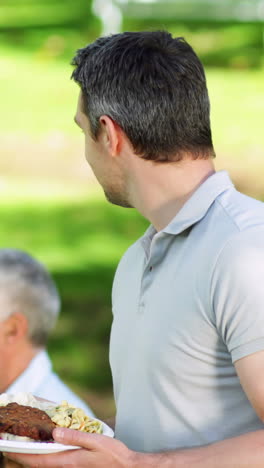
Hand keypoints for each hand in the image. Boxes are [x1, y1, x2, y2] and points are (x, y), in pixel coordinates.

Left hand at [5, 427, 138, 467]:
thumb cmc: (114, 455)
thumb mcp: (96, 442)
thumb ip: (75, 437)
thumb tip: (54, 433)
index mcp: (68, 461)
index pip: (39, 460)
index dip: (22, 455)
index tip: (8, 449)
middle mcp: (66, 466)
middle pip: (38, 463)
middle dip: (23, 456)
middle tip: (11, 445)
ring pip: (45, 464)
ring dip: (34, 456)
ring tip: (23, 446)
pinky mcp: (75, 466)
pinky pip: (54, 462)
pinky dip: (45, 456)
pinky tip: (46, 447)